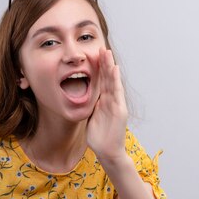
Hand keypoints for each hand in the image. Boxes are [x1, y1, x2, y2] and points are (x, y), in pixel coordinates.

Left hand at [86, 48, 127, 163]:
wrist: (107, 151)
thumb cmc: (99, 136)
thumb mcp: (90, 116)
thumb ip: (89, 105)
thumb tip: (78, 96)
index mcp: (103, 101)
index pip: (100, 81)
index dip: (97, 69)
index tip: (93, 55)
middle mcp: (111, 100)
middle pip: (107, 78)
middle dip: (104, 63)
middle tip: (101, 47)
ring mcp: (116, 105)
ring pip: (112, 82)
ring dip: (110, 67)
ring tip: (107, 53)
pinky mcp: (120, 111)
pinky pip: (117, 93)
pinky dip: (115, 81)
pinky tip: (114, 70)